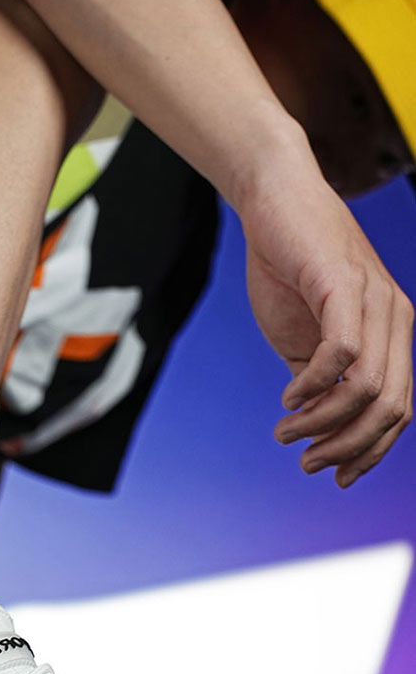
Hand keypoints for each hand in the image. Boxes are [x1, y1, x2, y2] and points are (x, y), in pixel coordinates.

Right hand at [241, 163, 412, 487]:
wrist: (274, 198)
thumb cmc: (289, 266)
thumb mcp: (305, 336)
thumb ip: (318, 378)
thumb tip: (316, 425)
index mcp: (392, 333)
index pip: (399, 410)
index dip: (371, 451)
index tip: (336, 475)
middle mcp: (395, 318)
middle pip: (390, 407)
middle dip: (348, 447)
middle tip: (308, 462)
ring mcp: (374, 300)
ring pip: (368, 387)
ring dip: (323, 423)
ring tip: (287, 433)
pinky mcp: (343, 285)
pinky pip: (341, 352)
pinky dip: (314, 386)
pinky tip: (288, 396)